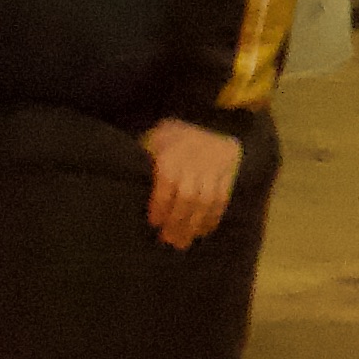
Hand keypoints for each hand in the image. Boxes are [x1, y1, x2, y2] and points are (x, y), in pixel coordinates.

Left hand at [137, 118, 239, 249]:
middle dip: (178, 221)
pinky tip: (204, 230)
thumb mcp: (152, 138)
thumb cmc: (170, 134)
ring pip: (206, 200)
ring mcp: (214, 168)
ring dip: (195, 224)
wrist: (210, 117)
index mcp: (172, 154)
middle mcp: (195, 162)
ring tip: (184, 241)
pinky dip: (214, 216)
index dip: (161, 205)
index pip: (167, 183)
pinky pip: (223, 198)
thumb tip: (129, 181)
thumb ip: (144, 159)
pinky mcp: (229, 173)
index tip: (153, 223)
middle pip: (188, 197)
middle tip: (168, 240)